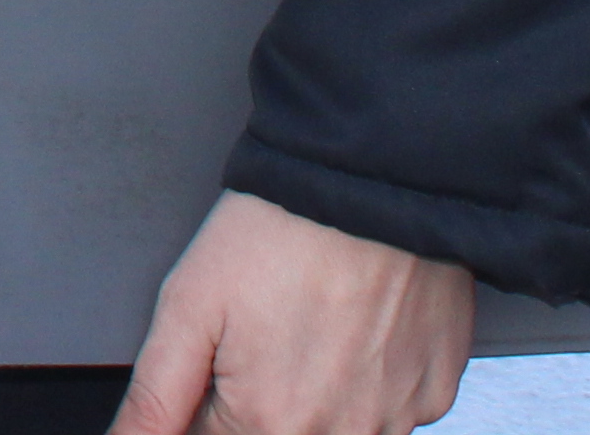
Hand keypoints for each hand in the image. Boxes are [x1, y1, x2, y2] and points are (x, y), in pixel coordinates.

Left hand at [108, 190, 471, 434]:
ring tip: (311, 322)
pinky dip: (370, 380)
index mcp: (269, 422)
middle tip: (267, 330)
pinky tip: (356, 327)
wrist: (369, 180)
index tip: (221, 356)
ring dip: (314, 392)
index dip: (207, 399)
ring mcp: (393, 419)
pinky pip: (392, 410)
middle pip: (276, 433)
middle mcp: (336, 434)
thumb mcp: (188, 306)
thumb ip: (154, 399)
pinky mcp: (434, 394)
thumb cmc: (280, 231)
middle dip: (259, 397)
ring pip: (336, 428)